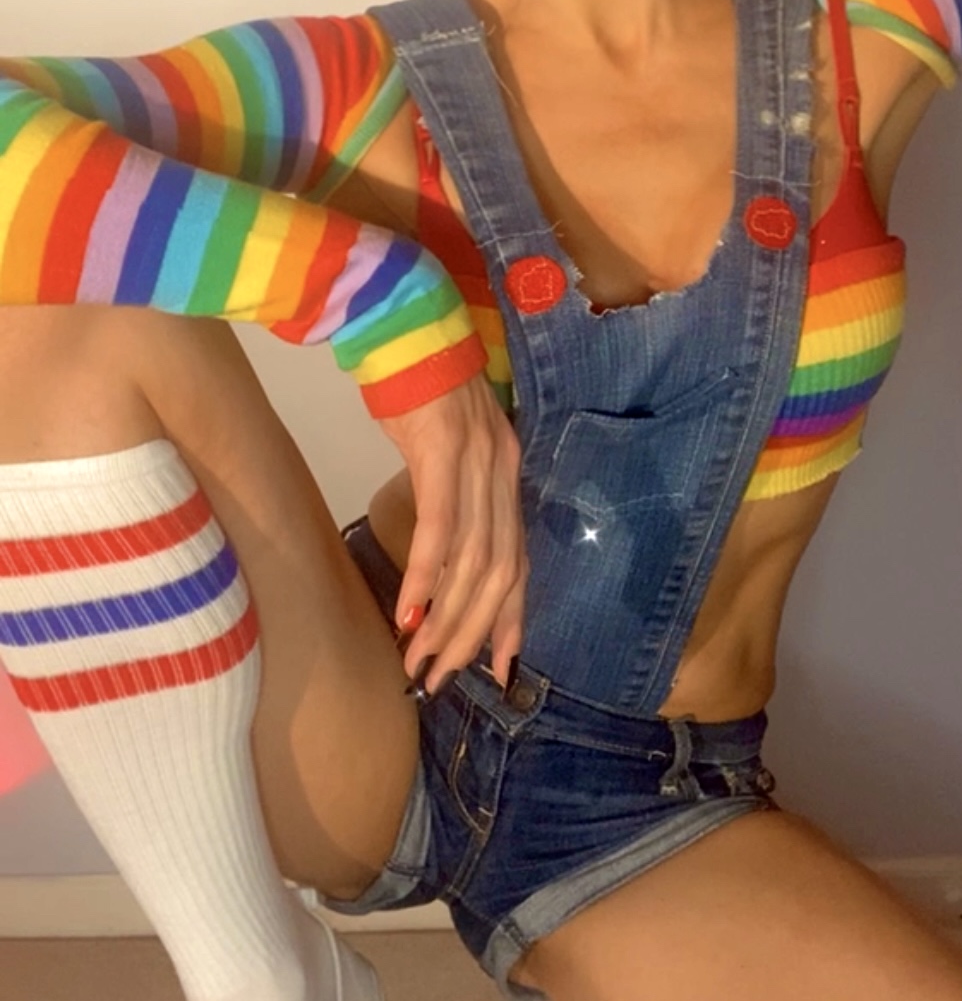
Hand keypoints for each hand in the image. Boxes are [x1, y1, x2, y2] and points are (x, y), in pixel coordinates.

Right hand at [378, 370, 526, 693]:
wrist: (403, 324)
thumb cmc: (415, 385)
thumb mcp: (445, 445)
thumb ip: (453, 491)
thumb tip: (440, 546)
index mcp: (506, 474)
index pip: (519, 561)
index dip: (512, 617)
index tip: (500, 667)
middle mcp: (501, 473)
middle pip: (499, 573)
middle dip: (471, 634)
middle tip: (441, 677)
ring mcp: (476, 463)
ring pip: (472, 562)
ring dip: (446, 618)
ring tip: (420, 659)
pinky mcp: (442, 454)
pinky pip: (440, 528)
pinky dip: (427, 575)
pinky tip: (410, 611)